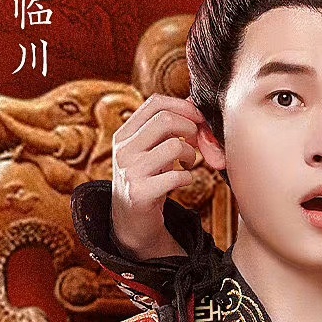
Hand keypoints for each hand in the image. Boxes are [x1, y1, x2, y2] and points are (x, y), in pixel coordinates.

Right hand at [111, 92, 206, 259]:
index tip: (197, 119)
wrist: (131, 220)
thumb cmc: (147, 178)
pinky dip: (188, 178)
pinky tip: (184, 180)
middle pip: (165, 119)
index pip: (155, 103)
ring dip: (191, 154)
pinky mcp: (140, 193)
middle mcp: (124, 149)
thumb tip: (194, 102)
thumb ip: (167, 127)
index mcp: (124, 134)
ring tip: (188, 163)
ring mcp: (130, 171)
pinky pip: (176, 177)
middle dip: (190, 128)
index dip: (183, 106)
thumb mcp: (151, 148)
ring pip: (173, 146)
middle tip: (195, 142)